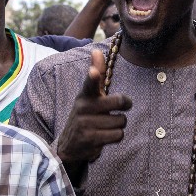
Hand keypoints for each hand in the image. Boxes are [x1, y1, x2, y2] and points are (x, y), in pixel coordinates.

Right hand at [56, 49, 131, 180]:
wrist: (70, 145)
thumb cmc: (87, 115)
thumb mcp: (89, 95)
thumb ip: (96, 74)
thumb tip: (96, 50)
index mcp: (85, 94)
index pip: (90, 83)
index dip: (93, 76)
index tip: (93, 72)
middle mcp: (84, 107)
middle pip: (119, 101)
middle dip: (124, 106)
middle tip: (121, 108)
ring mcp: (86, 124)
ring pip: (121, 121)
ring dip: (118, 125)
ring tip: (106, 126)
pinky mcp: (90, 139)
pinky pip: (118, 135)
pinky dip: (116, 137)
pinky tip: (105, 137)